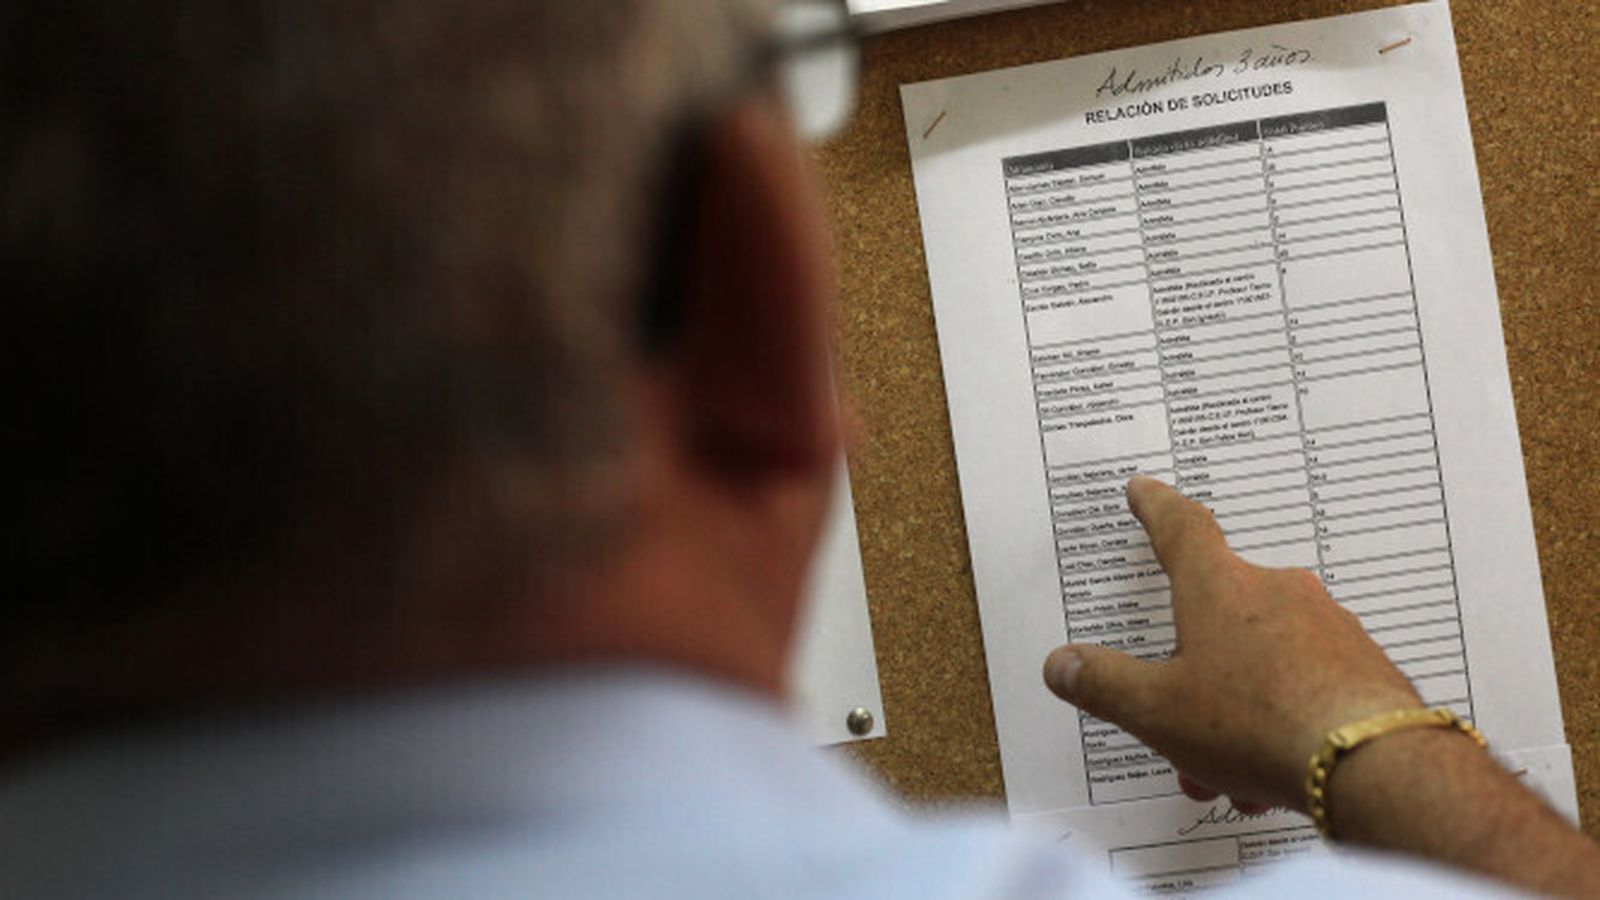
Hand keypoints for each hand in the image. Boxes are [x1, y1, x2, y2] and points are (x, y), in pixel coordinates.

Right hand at [1042, 476, 1421, 810]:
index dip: (1156, 508)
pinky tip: (1271, 774)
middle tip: (1176, 723)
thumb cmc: (1256, 723)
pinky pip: (1306, 684)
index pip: (1180, 528)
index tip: (1144, 489)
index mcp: (1219, 586)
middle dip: (1192, 670)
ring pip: (1262, 660)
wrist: (1372, 764)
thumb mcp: (1156, 710)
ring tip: (1227, 773)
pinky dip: (1280, 721)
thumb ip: (1103, 684)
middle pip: (1218, 614)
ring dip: (1236, 709)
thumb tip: (1060, 664)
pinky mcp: (1363, 664)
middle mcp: (1276, 591)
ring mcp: (1326, 625)